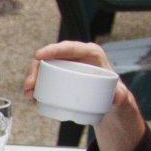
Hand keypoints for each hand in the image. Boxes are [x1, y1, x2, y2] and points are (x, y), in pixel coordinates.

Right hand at [24, 41, 147, 150]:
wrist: (108, 102)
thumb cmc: (113, 94)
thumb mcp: (119, 96)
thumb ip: (122, 96)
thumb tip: (118, 96)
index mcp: (91, 54)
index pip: (69, 48)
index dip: (52, 50)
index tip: (38, 56)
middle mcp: (76, 57)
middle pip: (51, 57)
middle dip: (36, 68)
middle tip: (29, 85)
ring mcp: (66, 66)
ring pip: (44, 67)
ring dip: (32, 78)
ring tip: (28, 93)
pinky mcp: (60, 76)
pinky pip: (44, 77)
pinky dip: (36, 85)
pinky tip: (31, 95)